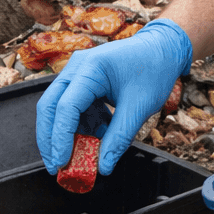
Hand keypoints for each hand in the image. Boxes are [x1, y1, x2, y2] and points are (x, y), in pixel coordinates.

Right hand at [35, 18, 193, 174]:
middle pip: (51, 106)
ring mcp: (78, 73)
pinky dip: (83, 125)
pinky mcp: (83, 81)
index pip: (65, 107)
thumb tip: (103, 166)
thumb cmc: (154, 68)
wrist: (163, 48)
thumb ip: (119, 138)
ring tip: (87, 153)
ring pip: (60, 109)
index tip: (61, 163)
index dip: (60, 138)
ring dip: (70, 134)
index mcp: (91, 68)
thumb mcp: (139, 107)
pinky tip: (100, 135)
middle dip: (51, 138)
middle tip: (56, 165)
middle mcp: (78, 67)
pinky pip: (74, 107)